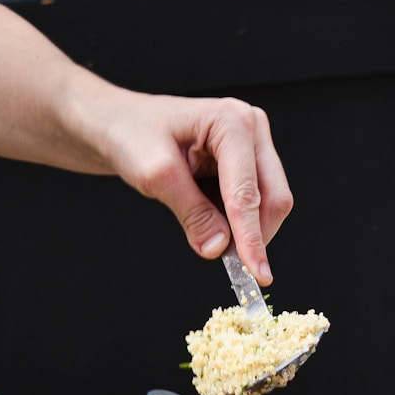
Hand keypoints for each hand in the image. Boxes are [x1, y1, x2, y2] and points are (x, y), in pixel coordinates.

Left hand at [87, 89, 292, 285]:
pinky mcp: (246, 163)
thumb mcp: (155, 175)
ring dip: (245, 231)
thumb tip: (219, 247)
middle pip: (273, 197)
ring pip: (268, 203)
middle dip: (255, 235)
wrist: (121, 124)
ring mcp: (251, 146)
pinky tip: (211, 223)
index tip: (256, 272)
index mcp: (231, 122)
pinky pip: (253, 203)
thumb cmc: (132, 135)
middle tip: (236, 268)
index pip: (248, 191)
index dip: (251, 237)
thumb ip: (191, 212)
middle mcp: (250, 130)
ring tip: (207, 235)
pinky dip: (237, 224)